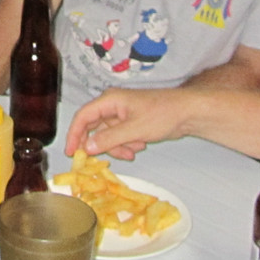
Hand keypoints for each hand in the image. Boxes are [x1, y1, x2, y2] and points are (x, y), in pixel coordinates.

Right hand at [64, 88, 187, 160]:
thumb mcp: (134, 130)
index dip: (74, 134)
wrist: (188, 113)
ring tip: (133, 150)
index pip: (83, 116)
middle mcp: (112, 105)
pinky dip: (126, 144)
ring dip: (117, 147)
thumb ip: (109, 139)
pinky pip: (119, 137)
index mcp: (110, 100)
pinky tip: (140, 145)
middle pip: (94, 127)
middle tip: (98, 160)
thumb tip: (87, 147)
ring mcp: (122, 114)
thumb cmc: (163, 114)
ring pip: (107, 135)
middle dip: (100, 144)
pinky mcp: (131, 122)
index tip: (71, 152)